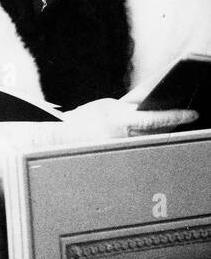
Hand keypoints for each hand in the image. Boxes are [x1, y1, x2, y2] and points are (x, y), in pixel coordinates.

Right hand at [64, 98, 197, 139]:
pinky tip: (158, 137)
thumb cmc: (85, 120)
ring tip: (174, 125)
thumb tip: (152, 101)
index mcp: (121, 121)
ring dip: (165, 132)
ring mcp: (125, 148)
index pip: (156, 118)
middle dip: (175, 124)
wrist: (65, 137)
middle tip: (188, 117)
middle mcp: (126, 137)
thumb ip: (130, 106)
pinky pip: (144, 148)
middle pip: (161, 131)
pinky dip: (152, 141)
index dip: (177, 116)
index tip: (193, 113)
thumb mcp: (108, 107)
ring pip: (155, 140)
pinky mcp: (124, 156)